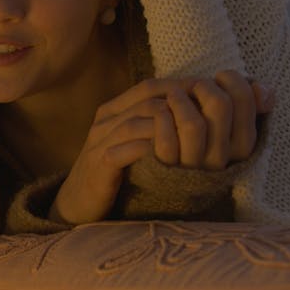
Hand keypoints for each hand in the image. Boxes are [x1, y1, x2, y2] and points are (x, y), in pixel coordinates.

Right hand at [51, 71, 271, 224]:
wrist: (77, 204)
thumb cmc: (112, 174)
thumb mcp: (131, 144)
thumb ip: (153, 126)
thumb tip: (192, 113)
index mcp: (113, 110)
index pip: (150, 86)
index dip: (182, 86)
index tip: (210, 94)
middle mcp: (106, 119)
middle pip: (148, 98)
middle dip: (184, 103)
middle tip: (212, 112)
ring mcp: (101, 139)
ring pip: (140, 119)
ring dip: (173, 124)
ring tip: (199, 134)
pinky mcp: (100, 162)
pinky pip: (131, 148)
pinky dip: (156, 148)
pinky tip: (176, 156)